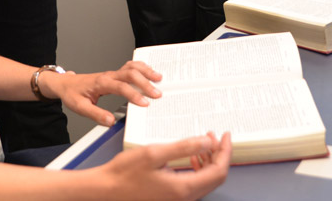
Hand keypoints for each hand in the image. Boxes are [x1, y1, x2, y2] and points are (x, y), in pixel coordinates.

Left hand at [42, 60, 162, 125]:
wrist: (66, 84)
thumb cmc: (72, 94)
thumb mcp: (80, 107)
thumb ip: (96, 114)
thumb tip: (110, 121)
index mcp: (101, 83)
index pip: (121, 87)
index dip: (133, 94)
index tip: (144, 103)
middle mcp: (109, 76)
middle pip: (130, 74)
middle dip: (145, 83)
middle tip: (157, 93)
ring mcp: (112, 73)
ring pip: (132, 67)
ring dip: (146, 71)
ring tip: (158, 78)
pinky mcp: (115, 74)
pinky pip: (130, 66)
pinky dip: (142, 67)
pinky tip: (149, 72)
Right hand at [95, 132, 231, 199]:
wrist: (106, 190)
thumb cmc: (124, 174)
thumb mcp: (155, 153)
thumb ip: (184, 147)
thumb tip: (206, 141)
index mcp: (183, 188)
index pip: (218, 171)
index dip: (225, 152)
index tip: (225, 136)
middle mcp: (184, 198)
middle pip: (215, 178)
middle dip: (219, 155)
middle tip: (217, 137)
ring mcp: (178, 199)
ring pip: (206, 181)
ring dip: (209, 161)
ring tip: (205, 144)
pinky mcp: (172, 197)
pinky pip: (195, 184)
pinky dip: (199, 169)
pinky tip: (192, 158)